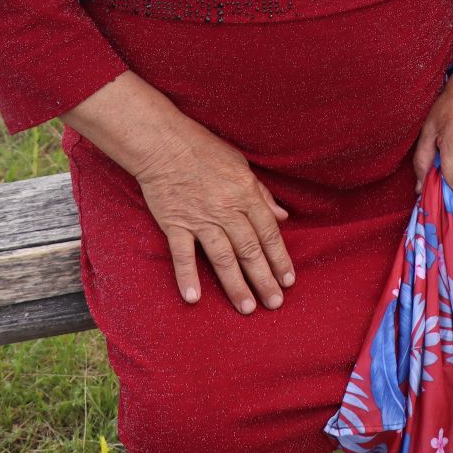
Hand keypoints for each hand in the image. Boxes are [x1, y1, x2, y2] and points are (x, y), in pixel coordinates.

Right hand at [132, 121, 293, 313]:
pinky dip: (188, 277)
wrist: (164, 143)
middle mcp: (226, 210)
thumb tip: (282, 217)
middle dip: (264, 279)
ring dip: (236, 285)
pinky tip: (194, 299)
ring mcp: (200, 219)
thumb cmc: (204, 150)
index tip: (288, 281)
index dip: (280, 258)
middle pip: (250, 251)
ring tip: (247, 308)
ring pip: (223, 258)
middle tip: (275, 303)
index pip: (269, 233)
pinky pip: (183, 255)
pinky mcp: (175, 223)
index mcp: (246, 194)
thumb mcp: (241, 165)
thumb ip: (262, 194)